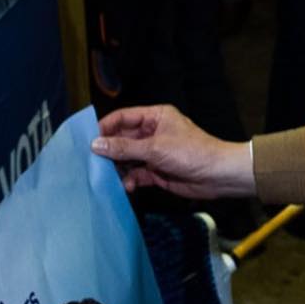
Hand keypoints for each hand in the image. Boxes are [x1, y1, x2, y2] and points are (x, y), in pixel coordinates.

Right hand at [92, 104, 255, 198]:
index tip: (87, 139)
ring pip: (127, 158)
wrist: (218, 176)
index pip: (123, 118)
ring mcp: (154, 153)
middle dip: (109, 151)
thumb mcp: (155, 148)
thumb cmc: (192, 153)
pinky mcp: (156, 171)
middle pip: (122, 139)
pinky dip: (130, 180)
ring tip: (106, 176)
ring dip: (118, 168)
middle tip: (91, 162)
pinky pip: (136, 173)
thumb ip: (125, 147)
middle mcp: (152, 132)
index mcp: (155, 117)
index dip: (105, 127)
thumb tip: (96, 144)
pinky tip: (126, 186)